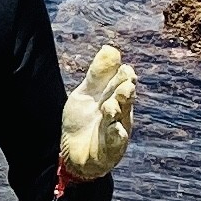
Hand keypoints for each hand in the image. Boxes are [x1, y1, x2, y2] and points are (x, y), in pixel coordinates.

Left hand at [59, 44, 134, 180]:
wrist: (74, 153)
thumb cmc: (84, 120)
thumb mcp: (87, 94)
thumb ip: (98, 74)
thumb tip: (110, 47)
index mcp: (115, 96)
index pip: (124, 80)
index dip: (124, 75)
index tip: (123, 68)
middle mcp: (120, 112)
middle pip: (126, 98)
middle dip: (124, 90)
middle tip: (123, 86)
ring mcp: (117, 130)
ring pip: (121, 118)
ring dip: (116, 110)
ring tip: (109, 105)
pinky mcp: (111, 149)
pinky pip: (117, 141)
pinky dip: (115, 134)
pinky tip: (114, 128)